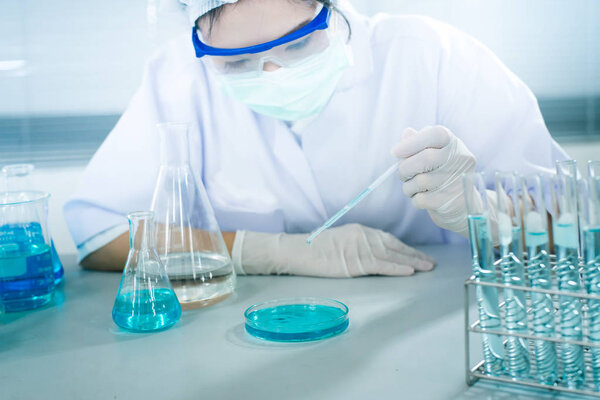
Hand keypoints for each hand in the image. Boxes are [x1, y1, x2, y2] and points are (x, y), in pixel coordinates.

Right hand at [232, 223, 434, 277]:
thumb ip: (357, 245)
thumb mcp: (340, 241)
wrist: (299, 250)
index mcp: (360, 230)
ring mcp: (360, 249)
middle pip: (395, 245)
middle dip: (415, 254)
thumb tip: (372, 254)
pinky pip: (381, 266)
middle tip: (431, 262)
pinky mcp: (355, 262)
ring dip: (412, 262)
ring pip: (392, 256)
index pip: (388, 239)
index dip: (405, 247)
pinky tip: (409, 271)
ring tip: (427, 268)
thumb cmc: (314, 248)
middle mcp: (364, 237)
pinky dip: (397, 268)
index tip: (417, 254)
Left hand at [391, 126, 476, 237]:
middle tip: (402, 173)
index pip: (436, 134)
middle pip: (426, 158)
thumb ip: (418, 143)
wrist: (458, 204)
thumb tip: (406, 133)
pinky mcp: (451, 202)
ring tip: (412, 186)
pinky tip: (420, 196)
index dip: (412, 142)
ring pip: (420, 181)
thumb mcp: (432, 154)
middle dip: (405, 167)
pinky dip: (414, 198)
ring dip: (408, 186)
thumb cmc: (439, 174)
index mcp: (455, 145)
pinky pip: (421, 199)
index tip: (394, 151)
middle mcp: (461, 160)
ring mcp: (458, 182)